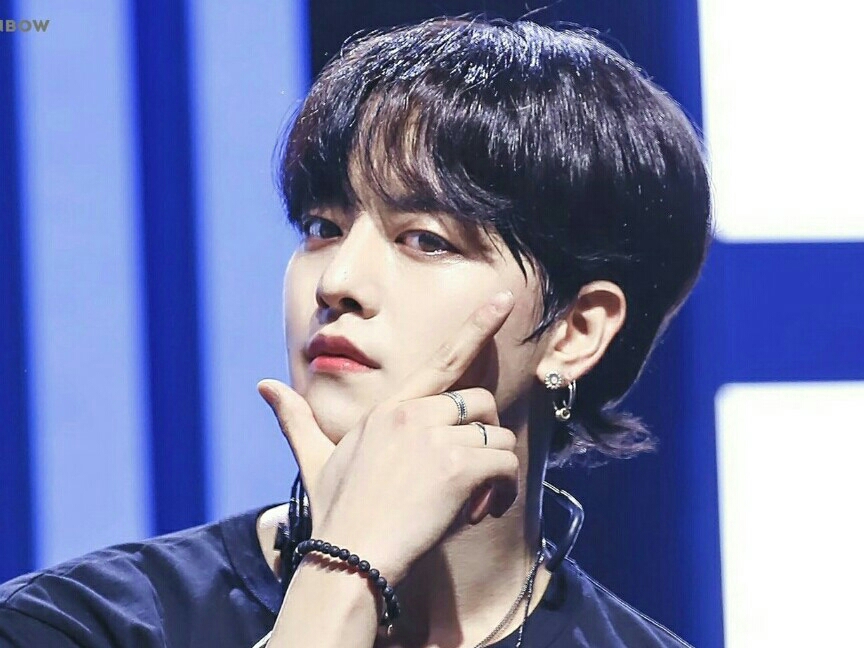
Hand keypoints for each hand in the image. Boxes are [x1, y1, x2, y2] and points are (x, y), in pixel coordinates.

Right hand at [257, 290, 518, 584]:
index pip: (442, 358)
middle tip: (468, 478)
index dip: (477, 326)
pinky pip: (505, 465)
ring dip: (493, 472)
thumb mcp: (315, 458)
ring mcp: (436, 438)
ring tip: (469, 504)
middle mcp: (415, 413)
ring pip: (498, 438)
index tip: (502, 297)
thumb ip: (295, 419)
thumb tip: (264, 386)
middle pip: (480, 402)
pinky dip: (502, 492)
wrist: (348, 555)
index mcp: (390, 408)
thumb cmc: (336, 510)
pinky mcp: (457, 467)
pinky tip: (476, 513)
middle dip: (483, 437)